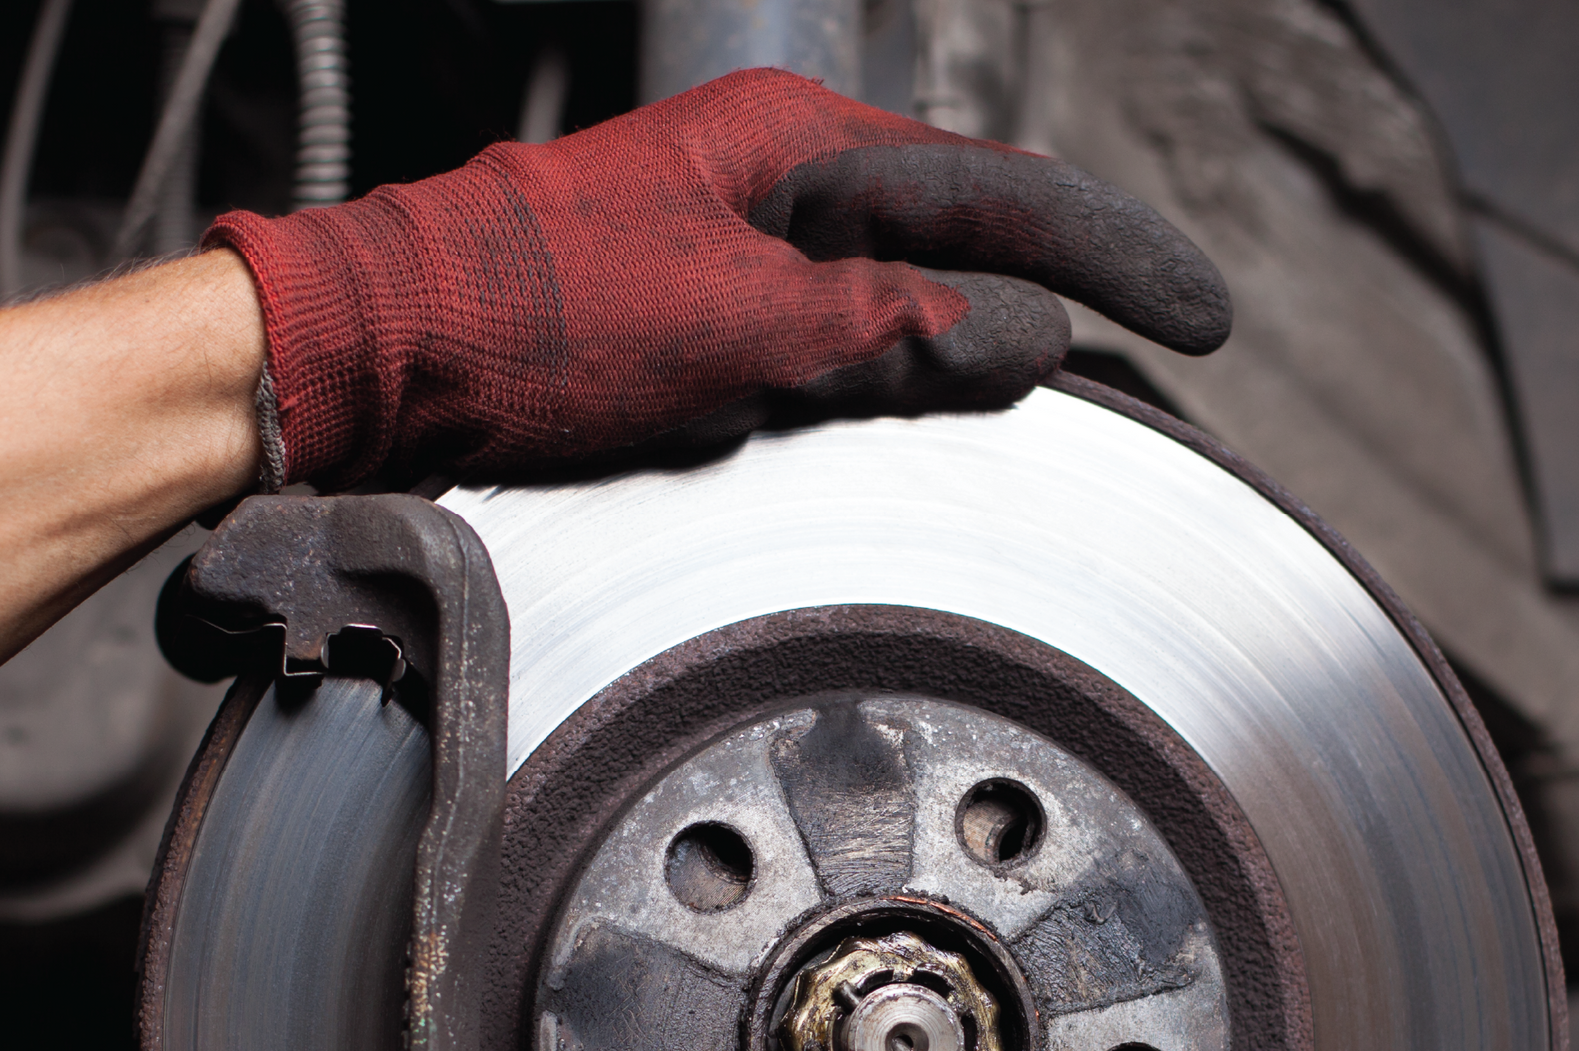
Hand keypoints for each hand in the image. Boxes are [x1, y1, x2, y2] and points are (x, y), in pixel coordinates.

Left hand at [204, 69, 1229, 489]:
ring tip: (1091, 349)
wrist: (380, 357)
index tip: (1198, 313)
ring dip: (999, 313)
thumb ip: (884, 333)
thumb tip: (1024, 338)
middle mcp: (772, 178)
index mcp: (792, 147)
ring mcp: (737, 239)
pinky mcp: (702, 308)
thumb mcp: (731, 330)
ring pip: (906, 273)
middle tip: (1170, 325)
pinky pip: (843, 323)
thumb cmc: (523, 321)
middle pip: (966, 221)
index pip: (996, 200)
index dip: (1110, 257)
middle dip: (1076, 273)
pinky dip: (911, 354)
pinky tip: (940, 376)